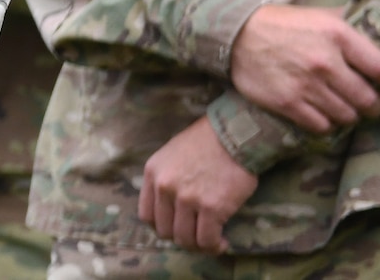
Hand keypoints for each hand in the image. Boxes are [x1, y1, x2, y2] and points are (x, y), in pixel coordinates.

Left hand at [139, 117, 256, 253]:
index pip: (147, 215)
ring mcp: (187, 198)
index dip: (162, 228)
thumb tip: (169, 208)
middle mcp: (165, 186)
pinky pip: (206, 239)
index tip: (177, 229)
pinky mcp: (212, 207)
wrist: (233, 133)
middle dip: (181, 239)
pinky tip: (222, 242)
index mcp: (153, 173)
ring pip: (185, 239)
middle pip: (165, 230)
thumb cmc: (205, 143)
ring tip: (211, 242)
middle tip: (197, 237)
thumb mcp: (170, 155)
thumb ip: (165, 179)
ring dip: (198, 246)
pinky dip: (214, 246)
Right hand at [230, 4, 379, 132]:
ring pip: (347, 116)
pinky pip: (322, 126)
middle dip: (368, 103)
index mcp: (337, 36)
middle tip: (360, 100)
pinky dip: (324, 122)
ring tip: (337, 105)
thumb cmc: (283, 25)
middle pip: (368, 100)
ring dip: (345, 113)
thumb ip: (352, 35)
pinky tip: (318, 111)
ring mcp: (306, 84)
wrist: (234, 33)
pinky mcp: (287, 102)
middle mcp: (325, 62)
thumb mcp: (320, 17)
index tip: (378, 86)